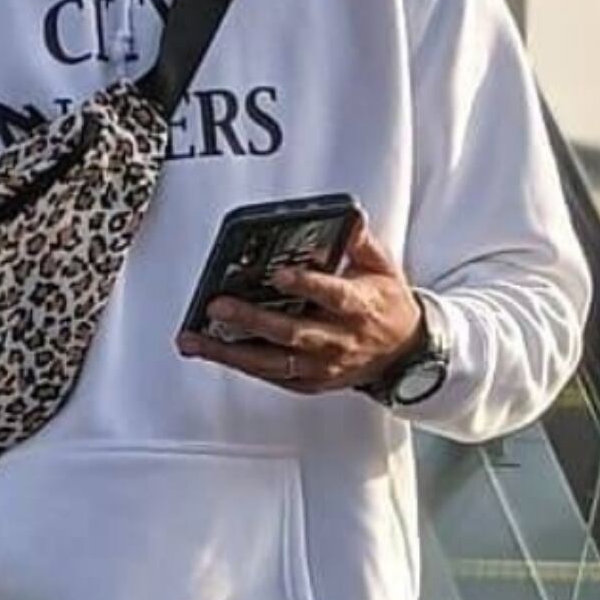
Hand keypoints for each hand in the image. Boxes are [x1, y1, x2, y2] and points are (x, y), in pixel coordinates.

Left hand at [176, 215, 424, 396]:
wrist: (403, 356)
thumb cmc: (386, 307)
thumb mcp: (383, 268)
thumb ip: (360, 242)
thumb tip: (347, 216)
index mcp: (359, 308)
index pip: (332, 296)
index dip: (307, 285)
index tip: (280, 275)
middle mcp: (338, 341)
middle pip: (291, 333)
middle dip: (253, 320)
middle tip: (218, 306)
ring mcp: (321, 367)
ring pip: (272, 363)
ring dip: (231, 352)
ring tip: (196, 340)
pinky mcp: (307, 382)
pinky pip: (270, 375)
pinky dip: (240, 364)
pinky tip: (213, 351)